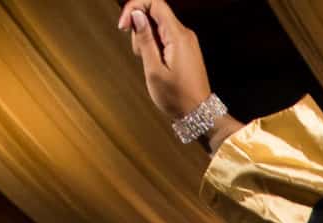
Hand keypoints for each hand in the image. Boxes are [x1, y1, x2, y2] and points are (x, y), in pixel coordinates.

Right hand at [117, 1, 209, 119]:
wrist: (198, 112)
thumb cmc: (178, 97)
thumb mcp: (154, 70)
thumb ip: (145, 40)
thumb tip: (136, 15)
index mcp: (178, 36)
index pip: (155, 3)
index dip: (134, 7)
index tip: (123, 25)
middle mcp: (184, 34)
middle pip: (154, 13)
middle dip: (139, 28)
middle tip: (139, 53)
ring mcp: (186, 41)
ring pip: (157, 26)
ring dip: (145, 39)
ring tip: (149, 62)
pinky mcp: (184, 48)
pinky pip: (164, 37)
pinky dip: (154, 46)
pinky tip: (155, 63)